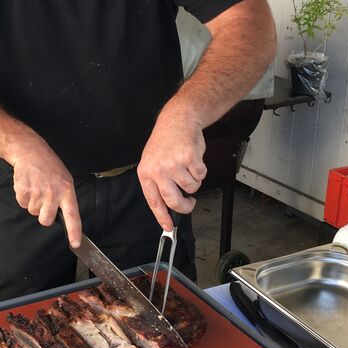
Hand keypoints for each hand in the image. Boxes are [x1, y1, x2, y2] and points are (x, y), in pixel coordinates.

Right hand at [8, 136, 81, 247]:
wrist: (31, 151)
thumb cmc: (49, 167)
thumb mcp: (64, 180)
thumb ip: (64, 199)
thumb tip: (64, 218)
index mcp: (67, 191)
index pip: (73, 216)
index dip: (74, 232)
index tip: (75, 244)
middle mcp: (53, 193)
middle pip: (45, 220)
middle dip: (42, 214)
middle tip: (44, 200)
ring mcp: (37, 192)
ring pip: (32, 211)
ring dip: (32, 202)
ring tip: (36, 186)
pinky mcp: (24, 190)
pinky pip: (22, 203)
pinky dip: (23, 196)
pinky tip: (28, 184)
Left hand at [137, 103, 206, 230]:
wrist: (177, 121)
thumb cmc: (165, 142)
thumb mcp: (152, 162)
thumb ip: (158, 183)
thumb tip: (167, 207)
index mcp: (146, 173)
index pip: (154, 201)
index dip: (162, 217)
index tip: (168, 226)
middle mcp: (158, 170)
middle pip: (174, 201)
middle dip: (185, 206)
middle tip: (189, 203)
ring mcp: (174, 164)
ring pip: (191, 187)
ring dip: (194, 181)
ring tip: (187, 168)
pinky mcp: (189, 159)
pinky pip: (200, 175)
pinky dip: (201, 170)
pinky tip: (193, 159)